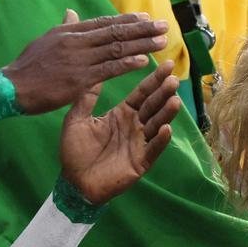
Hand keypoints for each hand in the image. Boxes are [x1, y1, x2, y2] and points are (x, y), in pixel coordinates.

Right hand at [3, 10, 168, 114]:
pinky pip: (108, 69)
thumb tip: (72, 13)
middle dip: (142, 29)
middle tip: (164, 26)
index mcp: (70, 32)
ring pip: (116, 49)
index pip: (104, 23)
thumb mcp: (46, 40)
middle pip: (116, 33)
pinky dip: (127, 63)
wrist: (12, 87)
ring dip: (142, 45)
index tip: (147, 18)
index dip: (127, 20)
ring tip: (162, 41)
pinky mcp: (79, 79)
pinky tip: (144, 60)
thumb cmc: (29, 66)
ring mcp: (79, 60)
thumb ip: (65, 27)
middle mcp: (77, 42)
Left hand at [59, 60, 180, 204]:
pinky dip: (160, 140)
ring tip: (174, 100)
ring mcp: (140, 143)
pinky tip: (166, 129)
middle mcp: (134, 126)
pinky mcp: (140, 162)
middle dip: (164, 93)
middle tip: (174, 79)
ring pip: (157, 124)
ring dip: (166, 113)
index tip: (167, 64)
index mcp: (122, 114)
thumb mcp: (76, 120)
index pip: (142, 93)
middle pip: (153, 106)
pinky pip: (153, 149)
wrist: (73, 182)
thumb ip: (86, 99)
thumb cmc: (75, 152)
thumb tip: (94, 74)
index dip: (154, 80)